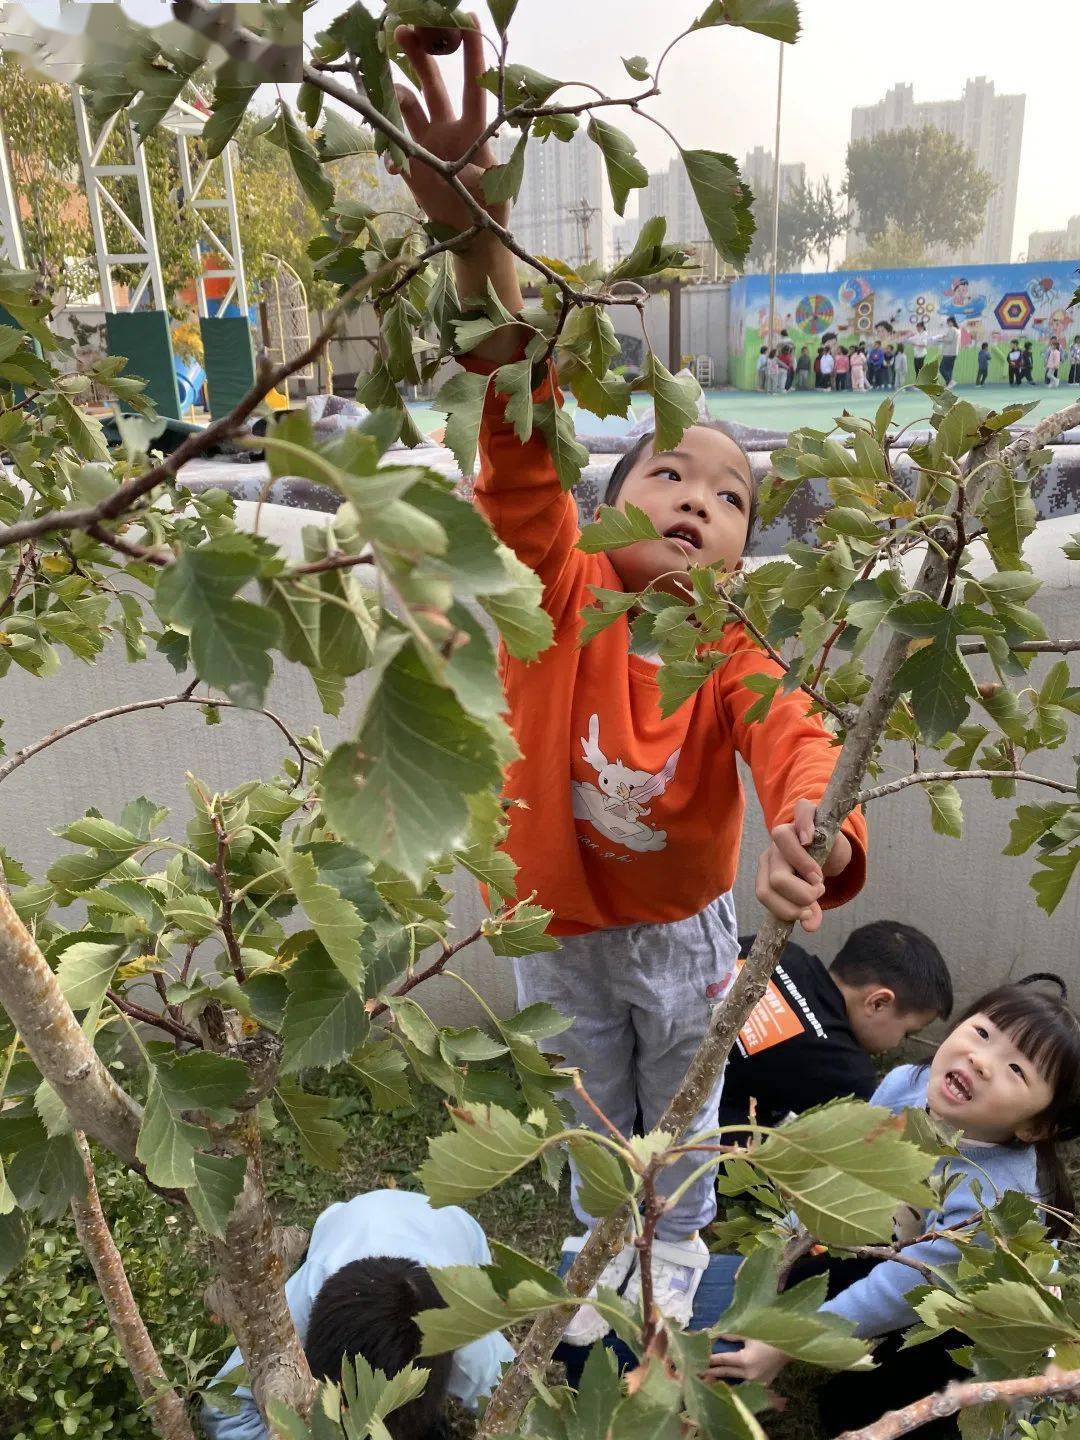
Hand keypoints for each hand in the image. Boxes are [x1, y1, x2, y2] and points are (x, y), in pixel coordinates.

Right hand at [392, 16, 524, 341]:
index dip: (470, 50)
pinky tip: (386, 164)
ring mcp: (428, 143)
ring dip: (394, 88)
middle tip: (400, 29)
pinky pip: (391, 144)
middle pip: (432, 82)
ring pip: (408, 103)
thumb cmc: (489, 215)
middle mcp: (449, 128)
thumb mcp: (494, 194)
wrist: (470, 241)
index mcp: (474, 130)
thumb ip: (489, 175)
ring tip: (378, 79)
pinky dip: (384, 149)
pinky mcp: (411, 163)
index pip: (471, 83)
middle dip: (418, 53)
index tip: (466, 15)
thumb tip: (488, 162)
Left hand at [704, 1338, 787, 1384]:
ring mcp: (756, 1382)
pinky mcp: (762, 1385)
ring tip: (707, 1380)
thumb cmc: (768, 1337)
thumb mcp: (749, 1334)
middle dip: (710, 1372)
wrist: (789, 1348)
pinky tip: (726, 1383)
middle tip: (696, 1373)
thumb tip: (715, 1333)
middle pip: (725, 1373)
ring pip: (734, 1382)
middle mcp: (749, 1374)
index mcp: (745, 1361)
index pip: (721, 1360)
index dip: (708, 1359)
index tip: (696, 1359)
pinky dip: (735, 1383)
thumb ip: (731, 1335)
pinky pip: (744, 1384)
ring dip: (721, 1380)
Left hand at [755, 798, 851, 933]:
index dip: (786, 909)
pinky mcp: (806, 812)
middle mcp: (773, 851)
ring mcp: (788, 830)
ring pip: (783, 843)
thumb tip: (810, 926)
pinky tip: (812, 840)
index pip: (764, 893)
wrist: (828, 846)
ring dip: (807, 868)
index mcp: (769, 871)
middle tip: (817, 894)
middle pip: (776, 878)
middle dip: (801, 895)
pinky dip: (805, 826)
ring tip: (821, 878)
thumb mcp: (810, 895)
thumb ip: (809, 911)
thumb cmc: (814, 873)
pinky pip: (801, 812)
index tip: (806, 913)